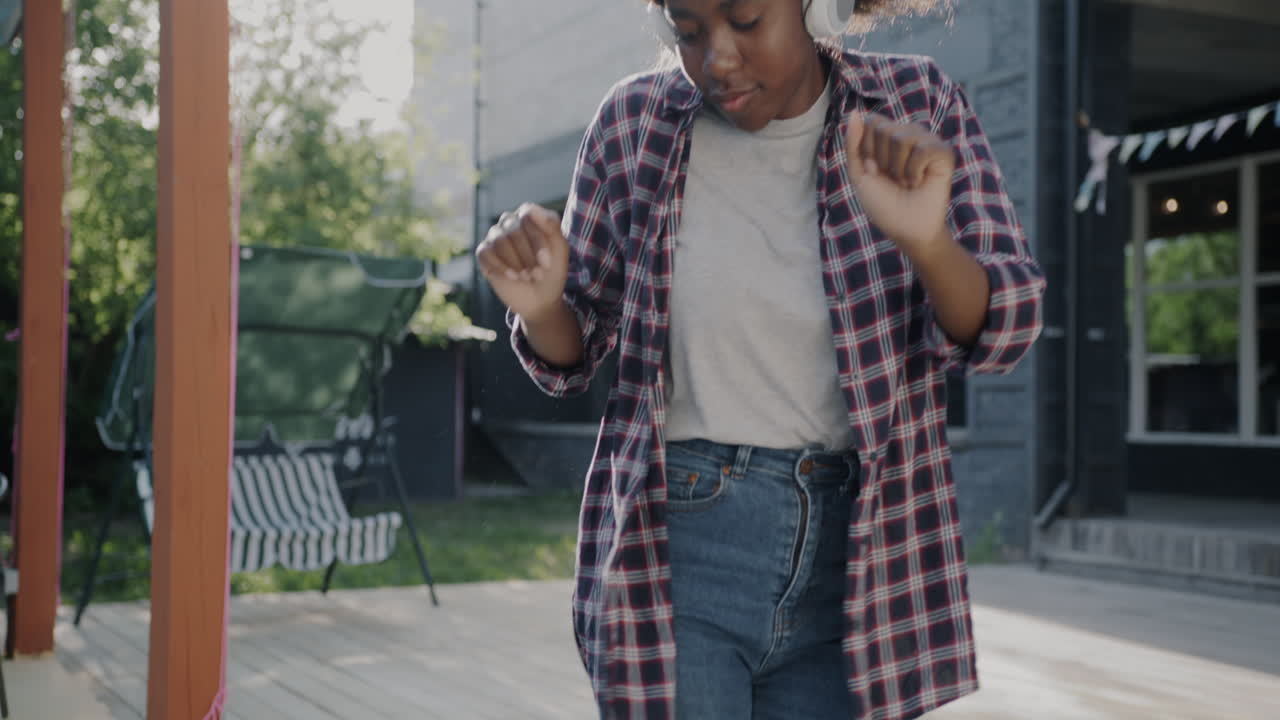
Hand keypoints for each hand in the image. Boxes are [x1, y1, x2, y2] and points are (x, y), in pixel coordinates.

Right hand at [476, 203, 569, 321]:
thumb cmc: (552, 271)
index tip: (547, 262)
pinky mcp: (485, 253)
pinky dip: (500, 267)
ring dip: (515, 263)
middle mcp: (510, 222)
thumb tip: (532, 210)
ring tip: (526, 277)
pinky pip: (485, 252)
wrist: (540, 299)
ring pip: (499, 241)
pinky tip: (512, 277)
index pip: (527, 214)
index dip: (537, 239)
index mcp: (529, 216)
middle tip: (538, 274)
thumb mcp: (560, 249)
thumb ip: (552, 226)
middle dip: (527, 256)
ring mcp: (495, 237)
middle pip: (513, 229)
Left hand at [846, 113, 955, 258]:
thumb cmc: (883, 204)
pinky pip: (923, 149)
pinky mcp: (944, 152)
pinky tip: (919, 182)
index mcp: (888, 137)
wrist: (906, 229)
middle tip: (893, 179)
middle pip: (884, 129)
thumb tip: (855, 112)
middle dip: (881, 161)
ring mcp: (927, 141)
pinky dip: (914, 171)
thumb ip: (853, 144)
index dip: (867, 148)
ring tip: (906, 182)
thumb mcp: (859, 174)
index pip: (872, 121)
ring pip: (902, 138)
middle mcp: (909, 134)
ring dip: (898, 169)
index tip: (874, 171)